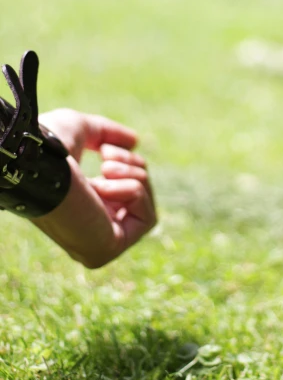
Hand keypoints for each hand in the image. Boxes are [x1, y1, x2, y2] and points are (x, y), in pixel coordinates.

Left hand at [31, 108, 156, 268]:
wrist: (39, 165)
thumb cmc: (48, 146)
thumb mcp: (82, 130)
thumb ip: (107, 133)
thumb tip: (134, 141)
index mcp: (78, 203)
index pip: (123, 187)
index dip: (126, 163)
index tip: (105, 150)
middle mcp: (87, 227)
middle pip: (139, 192)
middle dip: (131, 166)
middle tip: (106, 158)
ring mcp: (97, 243)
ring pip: (145, 202)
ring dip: (131, 175)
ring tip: (104, 170)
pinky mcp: (108, 249)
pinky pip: (147, 217)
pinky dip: (133, 192)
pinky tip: (103, 189)